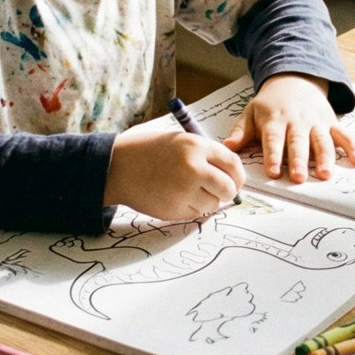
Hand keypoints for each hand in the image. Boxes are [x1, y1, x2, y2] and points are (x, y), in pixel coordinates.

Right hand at [105, 129, 244, 220]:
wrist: (117, 167)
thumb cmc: (148, 151)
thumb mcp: (179, 141)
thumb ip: (205, 155)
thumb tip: (231, 176)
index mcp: (196, 146)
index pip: (233, 164)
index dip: (237, 175)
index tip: (235, 181)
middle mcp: (194, 168)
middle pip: (229, 188)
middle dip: (227, 191)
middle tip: (218, 190)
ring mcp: (184, 191)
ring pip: (214, 204)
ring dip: (208, 200)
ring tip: (189, 190)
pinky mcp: (174, 209)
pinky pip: (196, 213)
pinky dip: (192, 208)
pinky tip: (177, 197)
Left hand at [224, 73, 354, 182]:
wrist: (295, 79)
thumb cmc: (271, 103)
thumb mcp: (251, 111)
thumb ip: (241, 130)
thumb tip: (228, 146)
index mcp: (275, 120)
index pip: (274, 139)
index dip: (274, 155)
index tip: (273, 171)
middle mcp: (297, 121)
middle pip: (298, 142)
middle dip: (299, 160)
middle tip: (299, 178)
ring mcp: (316, 122)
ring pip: (322, 141)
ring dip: (325, 157)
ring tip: (326, 174)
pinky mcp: (331, 122)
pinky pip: (344, 135)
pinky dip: (353, 147)